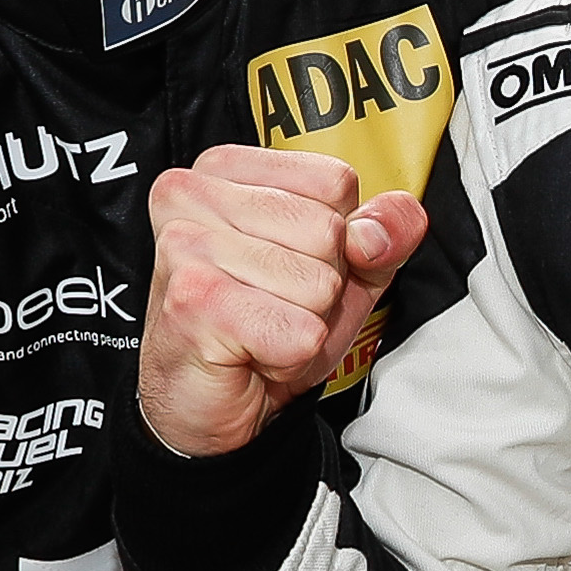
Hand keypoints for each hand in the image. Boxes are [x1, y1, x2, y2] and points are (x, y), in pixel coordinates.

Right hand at [138, 145, 430, 459]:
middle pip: (329, 232)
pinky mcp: (194, 301)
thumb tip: (378, 231)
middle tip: (271, 305)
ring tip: (259, 327)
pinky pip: (299, 331)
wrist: (206, 401)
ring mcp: (187, 246)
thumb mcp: (342, 270)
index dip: (338, 239)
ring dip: (303, 323)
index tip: (290, 265)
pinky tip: (250, 352)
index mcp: (225, 168)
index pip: (336, 181)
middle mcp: (193, 194)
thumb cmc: (263, 326)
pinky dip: (289, 356)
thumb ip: (383, 232)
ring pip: (318, 284)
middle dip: (320, 286)